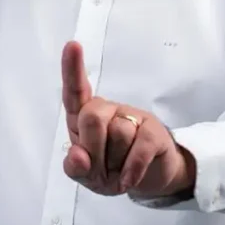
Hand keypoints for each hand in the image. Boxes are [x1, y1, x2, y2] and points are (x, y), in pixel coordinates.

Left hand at [61, 41, 194, 198]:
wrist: (148, 179)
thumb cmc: (111, 170)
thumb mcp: (88, 176)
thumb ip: (75, 168)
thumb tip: (77, 156)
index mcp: (82, 117)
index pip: (74, 91)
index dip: (71, 68)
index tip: (72, 45)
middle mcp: (105, 109)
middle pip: (91, 117)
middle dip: (94, 150)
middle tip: (102, 166)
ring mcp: (131, 116)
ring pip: (118, 133)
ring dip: (116, 163)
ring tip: (120, 168)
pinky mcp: (152, 129)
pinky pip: (140, 146)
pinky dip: (132, 169)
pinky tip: (129, 178)